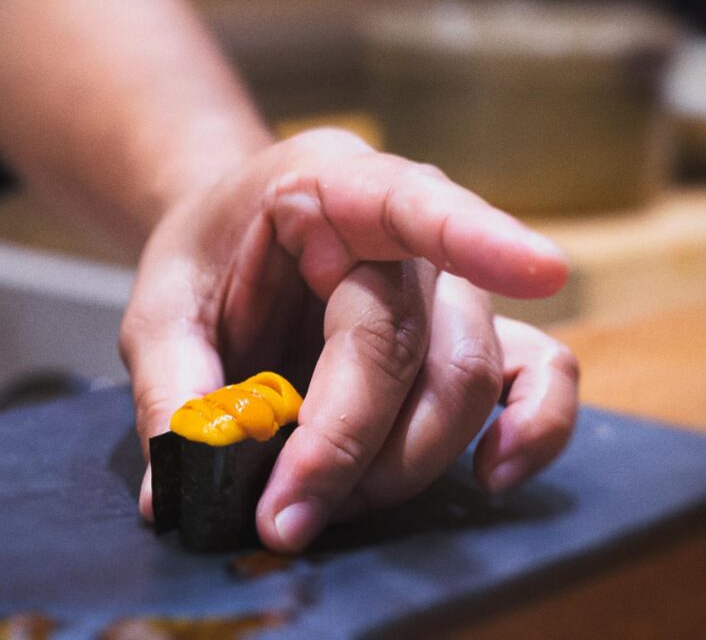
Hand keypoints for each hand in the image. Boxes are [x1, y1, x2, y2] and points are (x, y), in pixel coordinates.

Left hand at [119, 129, 578, 551]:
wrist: (233, 243)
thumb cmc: (206, 259)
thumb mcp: (160, 308)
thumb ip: (174, 387)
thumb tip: (183, 486)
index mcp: (326, 187)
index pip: (408, 203)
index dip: (476, 236)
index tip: (545, 272)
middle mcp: (406, 230)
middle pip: (413, 344)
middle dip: (347, 447)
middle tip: (283, 517)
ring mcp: (447, 282)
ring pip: (467, 380)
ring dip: (400, 465)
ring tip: (322, 505)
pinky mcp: (470, 335)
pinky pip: (538, 374)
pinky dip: (532, 429)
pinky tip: (491, 476)